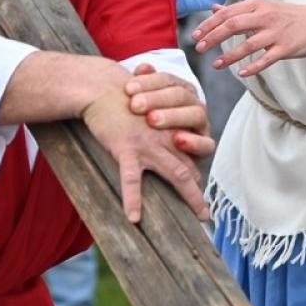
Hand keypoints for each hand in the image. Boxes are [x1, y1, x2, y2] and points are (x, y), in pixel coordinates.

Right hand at [82, 83, 209, 223]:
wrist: (101, 87)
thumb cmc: (123, 99)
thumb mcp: (149, 109)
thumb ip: (160, 126)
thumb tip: (170, 140)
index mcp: (173, 127)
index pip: (192, 152)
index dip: (195, 171)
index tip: (196, 186)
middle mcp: (167, 136)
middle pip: (190, 166)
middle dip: (198, 190)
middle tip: (204, 213)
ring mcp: (149, 143)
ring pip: (177, 173)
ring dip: (191, 196)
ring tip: (200, 215)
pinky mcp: (127, 148)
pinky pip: (132, 179)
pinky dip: (133, 199)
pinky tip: (133, 218)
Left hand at [124, 63, 213, 159]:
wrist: (160, 153)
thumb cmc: (147, 126)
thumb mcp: (143, 104)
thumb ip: (143, 85)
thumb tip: (144, 67)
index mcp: (179, 90)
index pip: (167, 79)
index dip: (148, 82)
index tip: (127, 89)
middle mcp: (193, 104)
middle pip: (181, 94)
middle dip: (157, 98)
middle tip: (135, 105)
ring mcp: (201, 125)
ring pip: (196, 114)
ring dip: (173, 116)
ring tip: (152, 120)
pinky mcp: (205, 147)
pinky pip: (207, 144)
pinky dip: (194, 142)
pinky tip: (178, 139)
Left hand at [192, 0, 305, 77]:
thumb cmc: (286, 15)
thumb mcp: (262, 7)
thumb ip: (237, 10)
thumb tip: (214, 8)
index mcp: (256, 5)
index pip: (227, 14)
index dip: (209, 25)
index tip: (195, 36)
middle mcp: (265, 16)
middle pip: (233, 26)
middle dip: (213, 37)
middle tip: (200, 49)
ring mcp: (276, 32)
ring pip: (248, 45)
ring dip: (229, 56)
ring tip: (215, 65)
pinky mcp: (286, 48)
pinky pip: (266, 59)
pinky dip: (253, 67)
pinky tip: (241, 73)